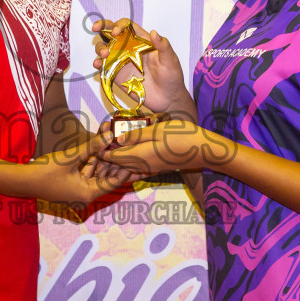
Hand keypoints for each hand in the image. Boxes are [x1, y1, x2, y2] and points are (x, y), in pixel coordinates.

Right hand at [22, 133, 135, 204]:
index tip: (137, 159)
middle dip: (114, 163)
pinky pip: (85, 175)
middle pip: (105, 179)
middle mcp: (84, 196)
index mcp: (88, 193)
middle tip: (128, 151)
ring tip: (115, 148)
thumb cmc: (46, 171)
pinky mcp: (70, 187)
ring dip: (103, 162)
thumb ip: (92, 147)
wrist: (23, 181)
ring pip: (95, 176)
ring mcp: (77, 192)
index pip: (112, 182)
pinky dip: (91, 164)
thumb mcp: (71, 157)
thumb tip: (110, 135)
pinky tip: (99, 151)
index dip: (124, 169)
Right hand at [90, 18, 194, 116]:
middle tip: (95, 28)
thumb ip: (163, 46)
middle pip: (112, 33)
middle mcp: (129, 49)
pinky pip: (103, 66)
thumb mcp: (171, 60)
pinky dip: (97, 64)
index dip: (119, 24)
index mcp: (142, 41)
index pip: (127, 26)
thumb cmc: (172, 77)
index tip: (116, 32)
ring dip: (100, 48)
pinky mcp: (117, 75)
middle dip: (102, 27)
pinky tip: (98, 65)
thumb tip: (154, 32)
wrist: (168, 99)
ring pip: (105, 48)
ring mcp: (122, 61)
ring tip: (103, 55)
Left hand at [96, 119, 233, 175]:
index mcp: (140, 156)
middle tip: (98, 147)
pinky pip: (137, 170)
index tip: (95, 140)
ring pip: (126, 168)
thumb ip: (136, 135)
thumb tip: (117, 138)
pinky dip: (128, 166)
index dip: (102, 150)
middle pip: (117, 165)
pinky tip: (126, 161)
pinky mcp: (157, 169)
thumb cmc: (183, 136)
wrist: (204, 151)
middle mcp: (142, 166)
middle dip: (106, 157)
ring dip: (116, 162)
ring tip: (108, 154)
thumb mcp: (157, 130)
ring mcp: (150, 169)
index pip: (113, 156)